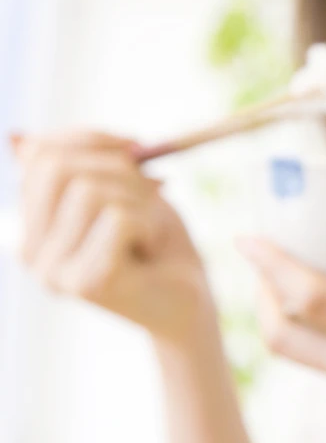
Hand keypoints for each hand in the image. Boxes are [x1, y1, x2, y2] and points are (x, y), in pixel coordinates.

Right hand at [13, 131, 209, 341]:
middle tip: (155, 187)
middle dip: (116, 165)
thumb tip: (16, 137)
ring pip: (88, 191)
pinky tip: (152, 250)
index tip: (137, 147)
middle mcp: (32, 253)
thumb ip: (77, 165)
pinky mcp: (88, 285)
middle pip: (54, 167)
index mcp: (34, 226)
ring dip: (140, 200)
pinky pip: (118, 218)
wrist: (191, 305)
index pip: (38, 156)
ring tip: (151, 230)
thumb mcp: (122, 192)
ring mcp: (55, 272)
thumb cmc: (159, 245)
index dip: (92, 139)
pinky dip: (149, 223)